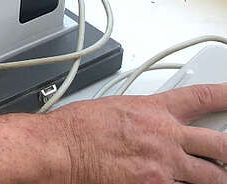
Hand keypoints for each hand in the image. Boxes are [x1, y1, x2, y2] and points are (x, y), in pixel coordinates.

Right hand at [49, 84, 226, 182]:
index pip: (201, 98)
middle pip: (221, 144)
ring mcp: (163, 166)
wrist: (61, 149)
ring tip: (204, 175)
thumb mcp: (116, 106)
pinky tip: (174, 182)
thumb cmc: (78, 127)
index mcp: (154, 110)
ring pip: (212, 178)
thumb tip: (154, 119)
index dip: (226, 96)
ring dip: (211, 177)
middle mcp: (165, 136)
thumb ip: (143, 114)